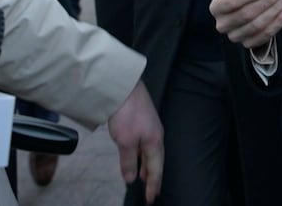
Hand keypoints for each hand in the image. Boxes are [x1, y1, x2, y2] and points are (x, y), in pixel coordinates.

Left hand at [107, 80, 163, 202]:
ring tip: (144, 176)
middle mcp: (156, 135)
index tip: (150, 198)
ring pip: (151, 152)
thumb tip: (131, 178)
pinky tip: (136, 154)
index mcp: (155, 142)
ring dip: (147, 165)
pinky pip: (145, 143)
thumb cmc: (127, 112)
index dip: (153, 185)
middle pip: (156, 161)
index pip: (156, 170)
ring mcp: (150, 127)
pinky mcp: (143, 120)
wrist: (124, 86)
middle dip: (153, 177)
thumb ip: (128, 161)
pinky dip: (142, 154)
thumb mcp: (125, 141)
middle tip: (151, 191)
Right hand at [210, 0, 281, 48]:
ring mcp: (235, 36)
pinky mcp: (248, 43)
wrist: (241, 12)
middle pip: (248, 14)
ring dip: (276, 9)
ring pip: (259, 25)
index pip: (232, 2)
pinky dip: (279, 20)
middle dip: (269, 0)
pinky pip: (267, 34)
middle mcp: (223, 24)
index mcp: (216, 7)